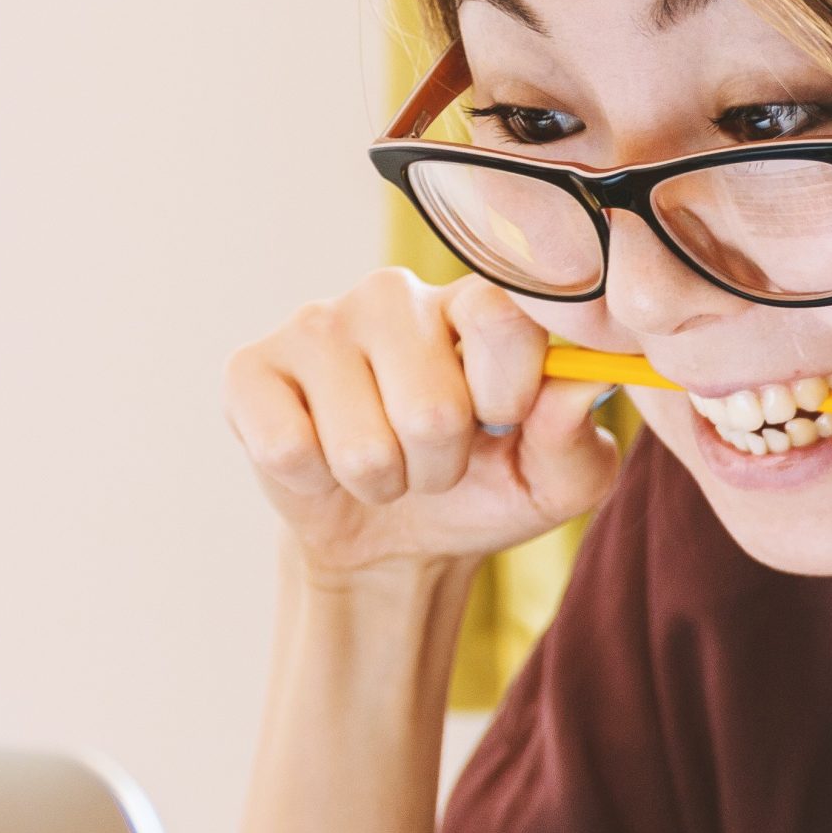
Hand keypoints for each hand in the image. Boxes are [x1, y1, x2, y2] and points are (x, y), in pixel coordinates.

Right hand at [222, 267, 621, 579]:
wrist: (395, 538)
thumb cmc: (486, 489)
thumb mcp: (556, 481)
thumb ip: (577, 436)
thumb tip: (580, 385)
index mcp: (478, 302)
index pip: (503, 317)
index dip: (508, 395)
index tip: (504, 424)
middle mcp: (396, 294)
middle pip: (432, 408)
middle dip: (441, 466)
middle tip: (435, 459)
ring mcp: (318, 324)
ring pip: (363, 445)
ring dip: (384, 481)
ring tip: (386, 464)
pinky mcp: (251, 368)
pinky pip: (288, 449)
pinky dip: (317, 483)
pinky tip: (322, 460)